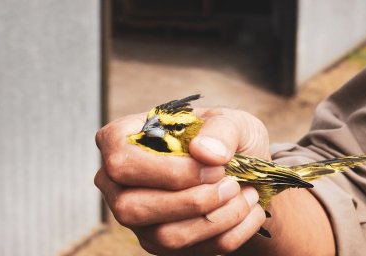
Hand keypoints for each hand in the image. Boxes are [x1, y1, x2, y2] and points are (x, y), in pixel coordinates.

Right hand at [94, 108, 268, 254]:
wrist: (240, 168)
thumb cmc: (223, 138)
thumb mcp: (230, 120)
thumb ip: (220, 130)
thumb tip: (205, 152)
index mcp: (123, 140)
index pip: (122, 163)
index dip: (169, 171)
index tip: (215, 167)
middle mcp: (118, 182)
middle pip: (132, 208)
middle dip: (193, 201)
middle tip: (231, 184)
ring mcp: (137, 215)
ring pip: (164, 235)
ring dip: (215, 219)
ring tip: (244, 195)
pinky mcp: (157, 240)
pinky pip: (188, 251)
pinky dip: (227, 233)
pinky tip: (247, 211)